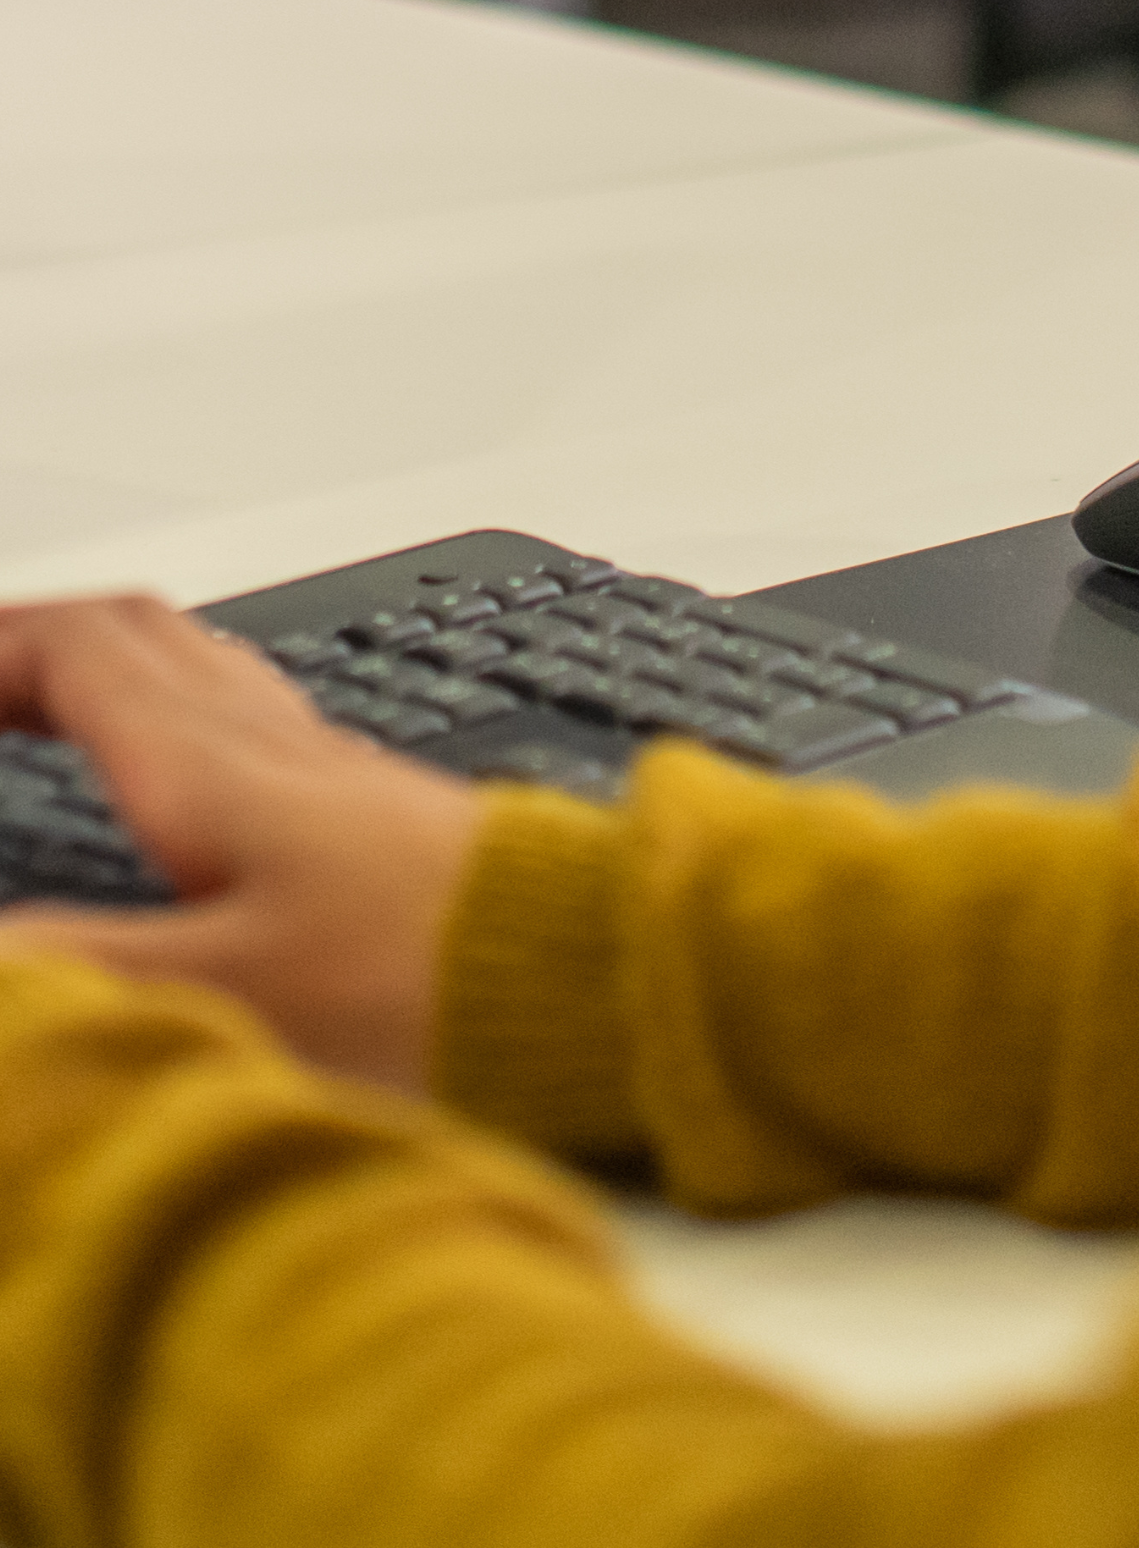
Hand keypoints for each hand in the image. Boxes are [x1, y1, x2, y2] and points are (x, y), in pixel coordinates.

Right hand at [0, 598, 487, 1091]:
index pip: (78, 650)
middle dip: (34, 640)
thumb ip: (81, 972)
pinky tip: (184, 782)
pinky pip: (246, 721)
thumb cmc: (435, 975)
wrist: (593, 969)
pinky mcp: (369, 814)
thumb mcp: (224, 993)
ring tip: (44, 707)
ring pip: (198, 668)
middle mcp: (275, 741)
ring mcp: (329, 769)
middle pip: (138, 635)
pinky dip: (176, 717)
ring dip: (109, 666)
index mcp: (218, 762)